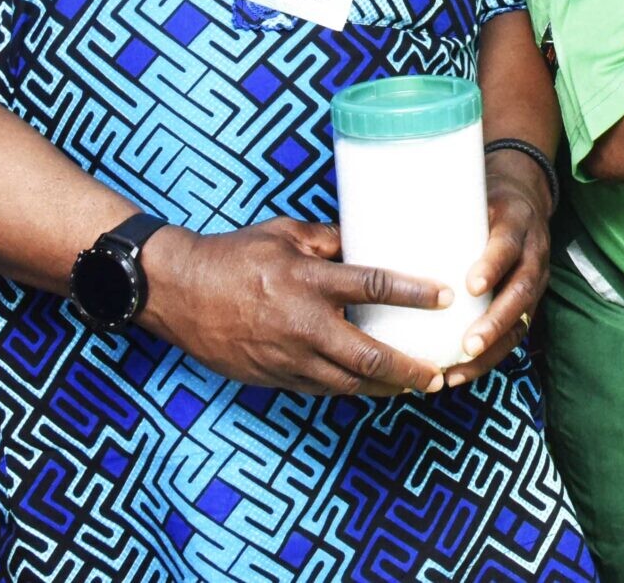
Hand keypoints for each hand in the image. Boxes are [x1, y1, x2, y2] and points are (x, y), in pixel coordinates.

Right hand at [140, 218, 448, 397]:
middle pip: (370, 355)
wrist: (178, 292)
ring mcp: (288, 357)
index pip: (374, 286)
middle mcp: (303, 324)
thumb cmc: (232, 255)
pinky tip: (371, 386)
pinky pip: (322, 389)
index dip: (414, 293)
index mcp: (308, 281)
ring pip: (349, 383)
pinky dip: (351, 389)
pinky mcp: (275, 377)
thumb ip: (327, 239)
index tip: (446, 296)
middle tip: (439, 371)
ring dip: (386, 387)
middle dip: (410, 368)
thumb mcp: (283, 234)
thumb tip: (363, 238)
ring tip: (416, 386)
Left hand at [442, 150, 555, 388]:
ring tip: (458, 369)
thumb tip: (367, 220)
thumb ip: (432, 206)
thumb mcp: (469, 193)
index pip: (509, 245)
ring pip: (521, 322)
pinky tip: (460, 374)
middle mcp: (532, 255)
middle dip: (495, 321)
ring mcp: (534, 282)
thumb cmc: (483, 198)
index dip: (493, 266)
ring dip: (491, 349)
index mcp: (516, 224)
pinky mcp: (527, 304)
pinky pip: (513, 336)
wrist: (526, 195)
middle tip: (467, 344)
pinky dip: (489, 358)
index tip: (470, 285)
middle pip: (521, 292)